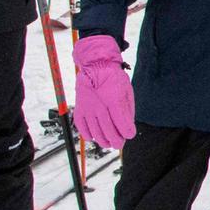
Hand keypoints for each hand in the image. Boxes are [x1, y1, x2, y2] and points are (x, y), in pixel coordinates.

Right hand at [72, 34, 136, 150]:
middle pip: (108, 129)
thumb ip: (127, 109)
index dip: (127, 131)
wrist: (95, 65)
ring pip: (95, 131)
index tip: (130, 135)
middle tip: (119, 144)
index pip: (121, 121)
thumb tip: (127, 127)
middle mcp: (99, 104)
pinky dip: (88, 134)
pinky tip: (94, 137)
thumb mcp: (126, 90)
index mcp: (113, 98)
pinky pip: (81, 126)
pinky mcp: (79, 108)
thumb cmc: (114, 78)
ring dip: (103, 140)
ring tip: (109, 143)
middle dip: (116, 140)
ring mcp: (87, 107)